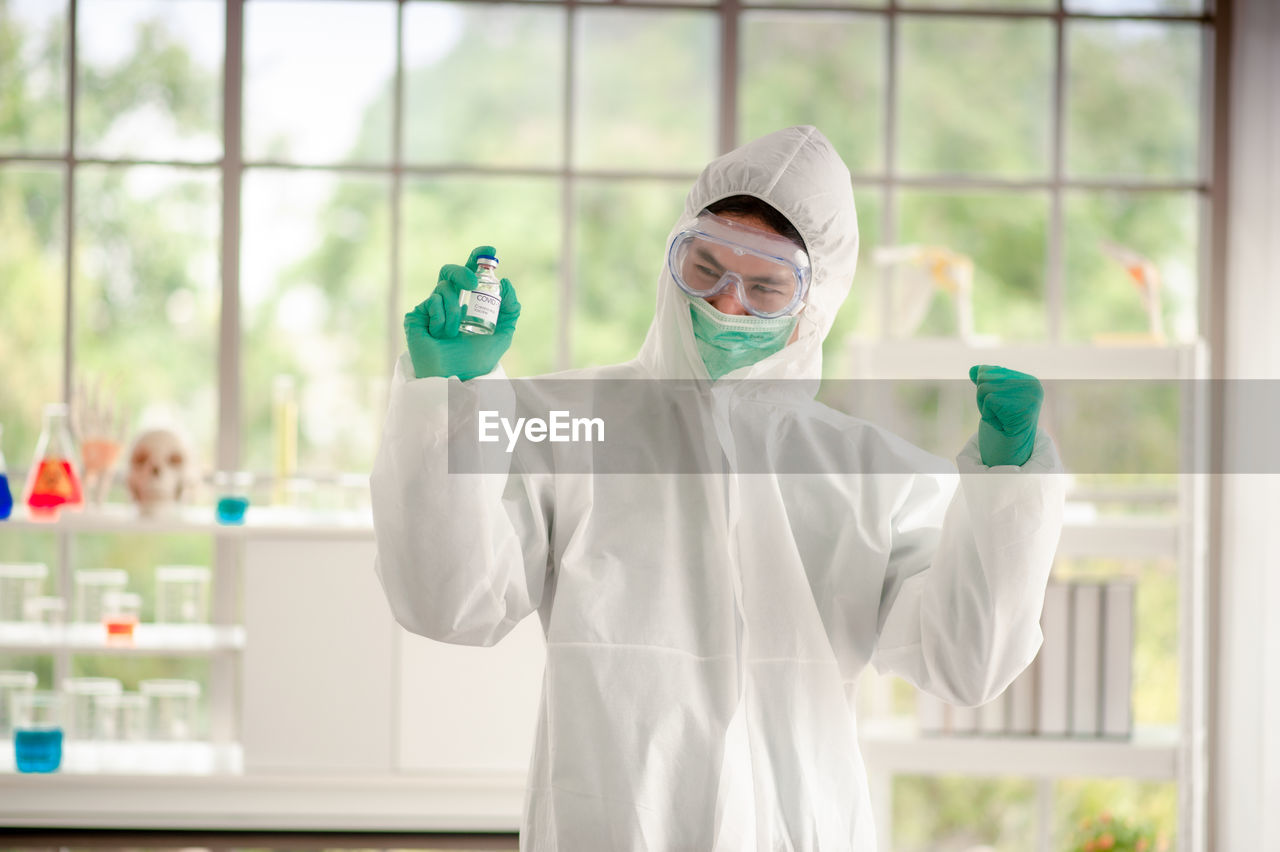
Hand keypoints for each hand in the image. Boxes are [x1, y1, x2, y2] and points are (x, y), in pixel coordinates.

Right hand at [404, 245, 520, 380]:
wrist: (454, 376)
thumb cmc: (476, 360)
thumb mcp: (502, 334)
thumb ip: (510, 309)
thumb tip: (505, 283)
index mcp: (467, 303)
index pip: (471, 273)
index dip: (477, 258)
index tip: (490, 251)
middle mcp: (448, 301)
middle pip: (451, 270)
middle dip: (463, 271)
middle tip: (474, 282)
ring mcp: (431, 307)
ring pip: (444, 288)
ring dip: (454, 311)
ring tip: (454, 332)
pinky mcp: (417, 314)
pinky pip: (432, 302)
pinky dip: (441, 319)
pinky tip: (439, 334)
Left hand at [969, 364, 1042, 466]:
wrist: (1011, 454)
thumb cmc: (1003, 426)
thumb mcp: (993, 399)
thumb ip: (985, 382)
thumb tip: (973, 369)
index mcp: (1029, 381)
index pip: (990, 371)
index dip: (985, 392)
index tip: (1000, 408)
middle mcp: (1033, 385)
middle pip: (985, 378)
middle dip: (983, 400)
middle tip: (999, 415)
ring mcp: (1029, 396)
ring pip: (984, 389)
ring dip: (985, 409)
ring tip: (1000, 420)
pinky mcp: (1021, 406)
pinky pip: (989, 401)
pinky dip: (989, 415)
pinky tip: (1002, 425)